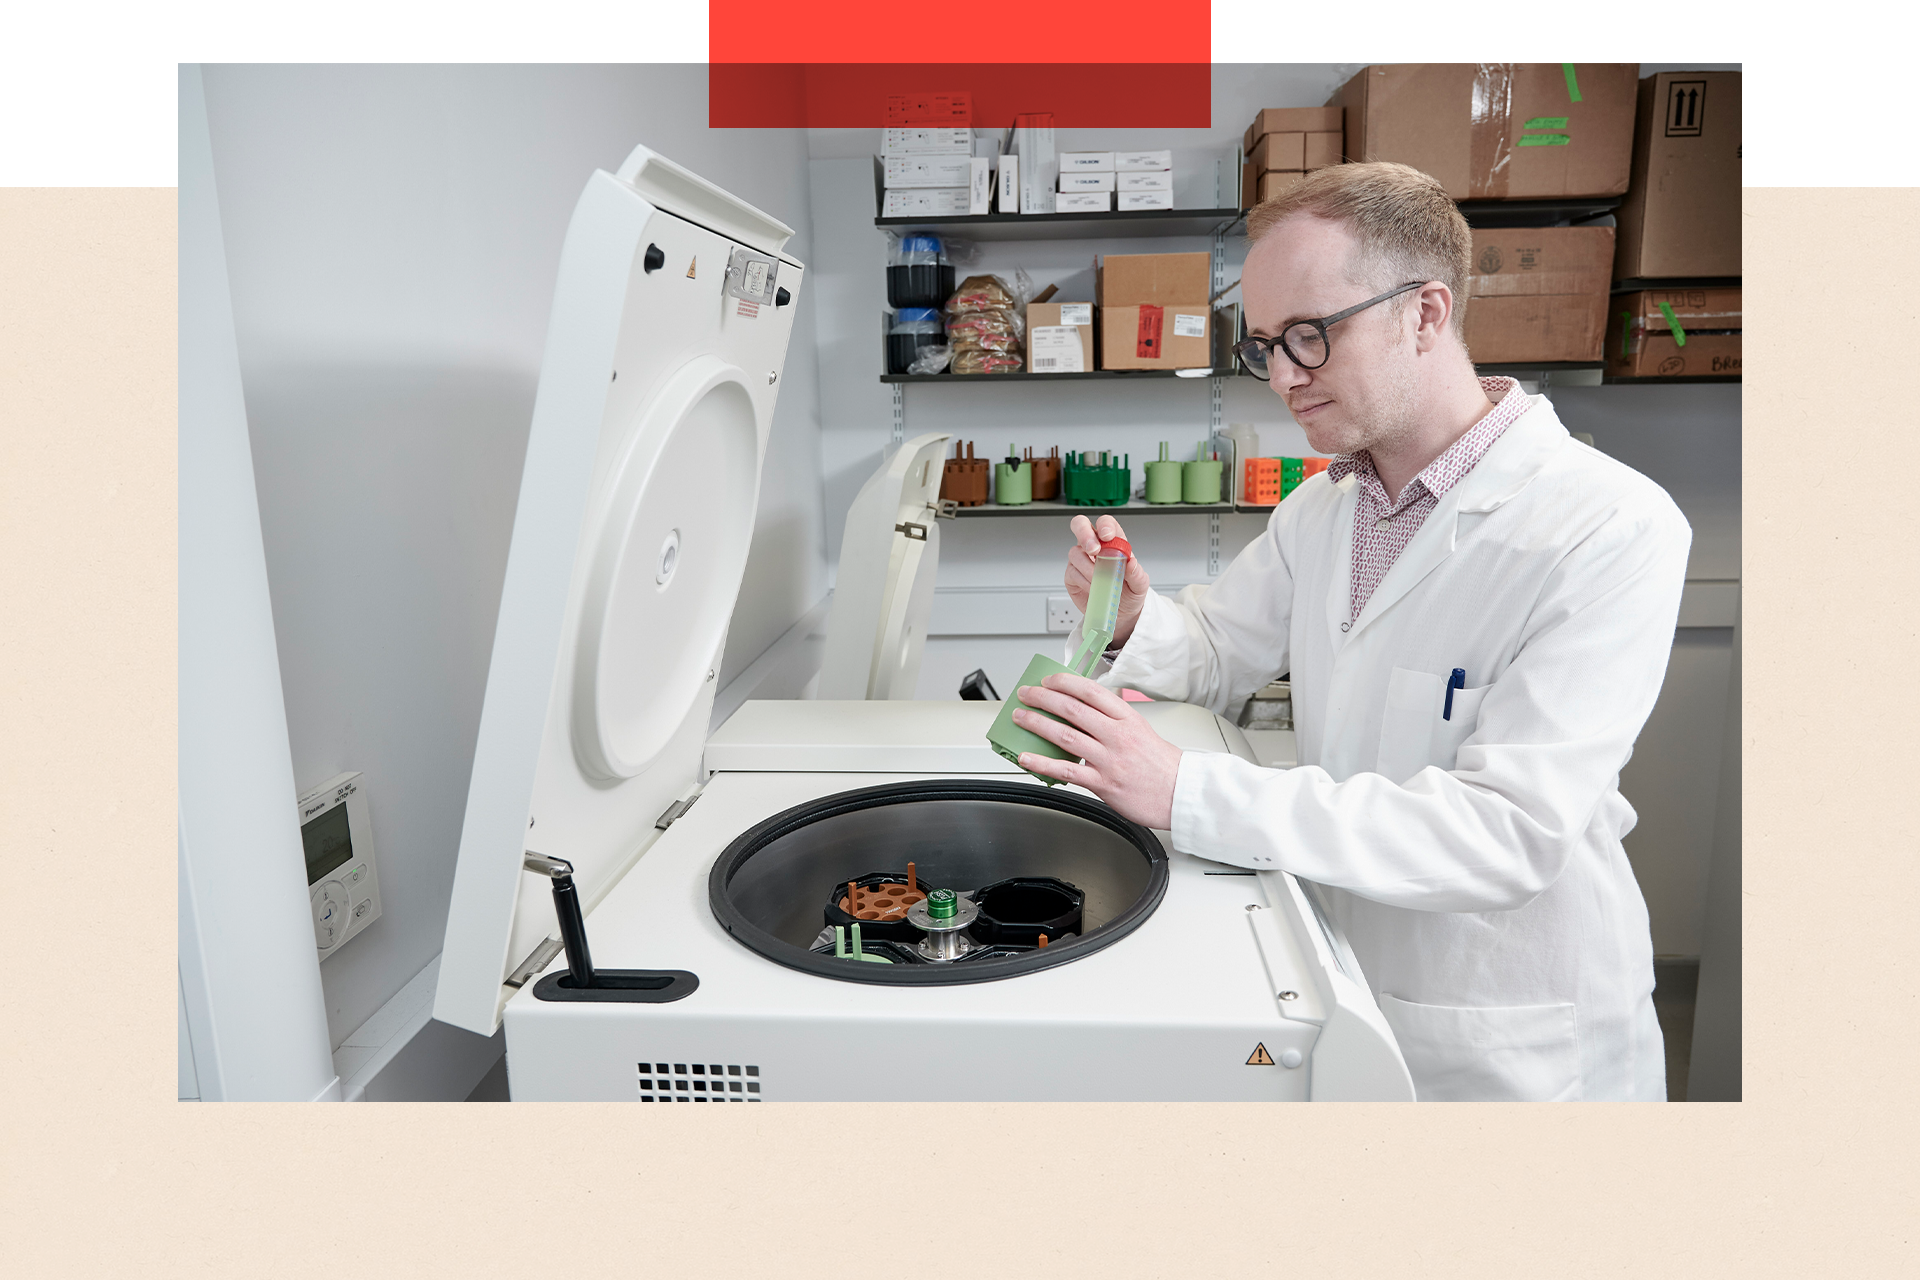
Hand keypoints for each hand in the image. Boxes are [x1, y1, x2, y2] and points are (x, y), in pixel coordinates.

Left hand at [1012, 672, 1182, 829]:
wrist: (1180, 794)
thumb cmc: (1162, 765)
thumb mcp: (1142, 730)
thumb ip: (1114, 720)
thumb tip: (1084, 710)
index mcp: (1128, 718)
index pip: (1092, 692)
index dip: (1066, 682)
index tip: (1049, 680)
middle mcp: (1117, 735)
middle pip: (1073, 709)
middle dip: (1043, 698)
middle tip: (1026, 694)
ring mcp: (1109, 759)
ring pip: (1065, 736)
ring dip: (1037, 724)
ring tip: (1020, 718)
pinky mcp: (1103, 783)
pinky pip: (1066, 770)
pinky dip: (1042, 763)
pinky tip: (1027, 757)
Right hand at [1065, 514, 1151, 647]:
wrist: (1121, 614)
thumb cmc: (1130, 593)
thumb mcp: (1140, 585)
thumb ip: (1137, 573)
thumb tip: (1131, 562)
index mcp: (1113, 543)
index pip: (1106, 523)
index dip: (1105, 525)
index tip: (1108, 537)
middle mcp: (1095, 548)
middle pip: (1080, 525)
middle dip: (1084, 535)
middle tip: (1093, 551)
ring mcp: (1081, 561)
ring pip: (1075, 553)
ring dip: (1088, 568)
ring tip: (1101, 581)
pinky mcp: (1072, 576)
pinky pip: (1072, 573)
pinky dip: (1084, 581)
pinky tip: (1094, 588)